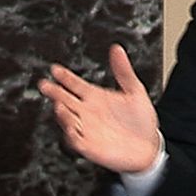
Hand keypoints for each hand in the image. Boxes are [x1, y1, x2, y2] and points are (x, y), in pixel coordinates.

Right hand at [38, 44, 159, 172]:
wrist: (149, 145)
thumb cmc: (141, 119)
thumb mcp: (135, 91)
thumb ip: (124, 71)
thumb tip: (117, 48)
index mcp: (95, 97)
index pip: (75, 85)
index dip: (65, 77)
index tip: (55, 69)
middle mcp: (87, 112)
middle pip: (66, 100)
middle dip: (55, 92)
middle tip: (45, 84)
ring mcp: (87, 129)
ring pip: (68, 119)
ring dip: (62, 113)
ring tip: (59, 104)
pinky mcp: (90, 146)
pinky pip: (76, 140)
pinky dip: (71, 133)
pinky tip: (71, 126)